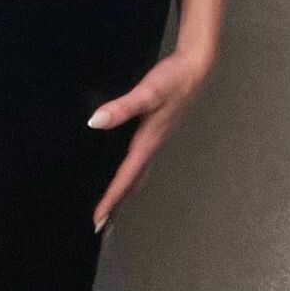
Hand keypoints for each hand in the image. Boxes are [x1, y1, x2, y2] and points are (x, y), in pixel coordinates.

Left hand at [88, 47, 216, 231]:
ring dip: (126, 189)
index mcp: (148, 142)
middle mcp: (153, 145)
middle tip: (103, 222)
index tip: (98, 220)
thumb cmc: (172, 81)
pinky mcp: (158, 128)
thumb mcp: (147, 93)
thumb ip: (121, 108)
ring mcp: (157, 138)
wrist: (196, 68)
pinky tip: (126, 164)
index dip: (111, 199)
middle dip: (118, 202)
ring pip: (139, 172)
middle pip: (134, 182)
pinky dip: (132, 171)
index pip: (126, 177)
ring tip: (112, 202)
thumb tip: (94, 122)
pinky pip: (141, 159)